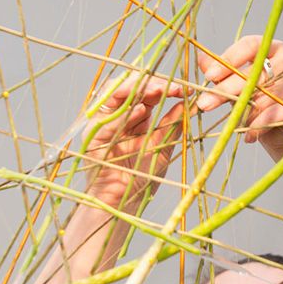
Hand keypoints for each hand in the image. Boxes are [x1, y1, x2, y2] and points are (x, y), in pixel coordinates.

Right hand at [83, 72, 187, 209]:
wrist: (123, 201)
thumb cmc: (141, 176)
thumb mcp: (162, 147)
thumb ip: (172, 125)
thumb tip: (188, 103)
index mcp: (135, 116)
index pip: (148, 92)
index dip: (165, 87)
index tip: (186, 89)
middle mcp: (119, 116)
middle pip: (130, 88)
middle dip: (150, 82)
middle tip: (170, 85)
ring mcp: (104, 124)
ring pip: (114, 96)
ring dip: (135, 89)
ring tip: (156, 89)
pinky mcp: (93, 137)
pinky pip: (106, 120)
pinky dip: (122, 114)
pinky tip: (140, 111)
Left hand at [194, 35, 282, 156]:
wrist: (278, 134)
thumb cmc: (254, 105)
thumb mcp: (234, 89)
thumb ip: (220, 74)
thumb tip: (200, 60)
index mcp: (270, 48)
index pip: (250, 45)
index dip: (229, 59)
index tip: (209, 77)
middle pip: (257, 71)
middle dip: (227, 90)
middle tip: (205, 104)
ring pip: (268, 94)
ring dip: (246, 111)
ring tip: (230, 124)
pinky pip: (281, 112)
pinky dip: (262, 125)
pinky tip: (249, 135)